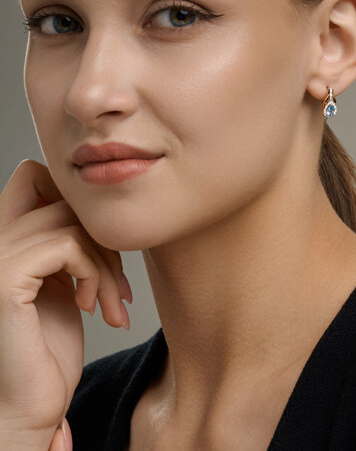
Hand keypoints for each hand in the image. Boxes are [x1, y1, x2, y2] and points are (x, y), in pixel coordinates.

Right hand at [0, 159, 131, 446]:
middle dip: (104, 240)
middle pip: (66, 200)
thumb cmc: (48, 349)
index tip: (100, 250)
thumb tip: (102, 215)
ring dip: (108, 266)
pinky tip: (91, 307)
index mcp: (5, 239)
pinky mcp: (4, 279)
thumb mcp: (64, 283)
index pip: (34, 176)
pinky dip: (95, 273)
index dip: (76, 202)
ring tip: (111, 303)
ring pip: (74, 224)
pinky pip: (69, 246)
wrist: (27, 405)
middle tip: (117, 283)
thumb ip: (68, 245)